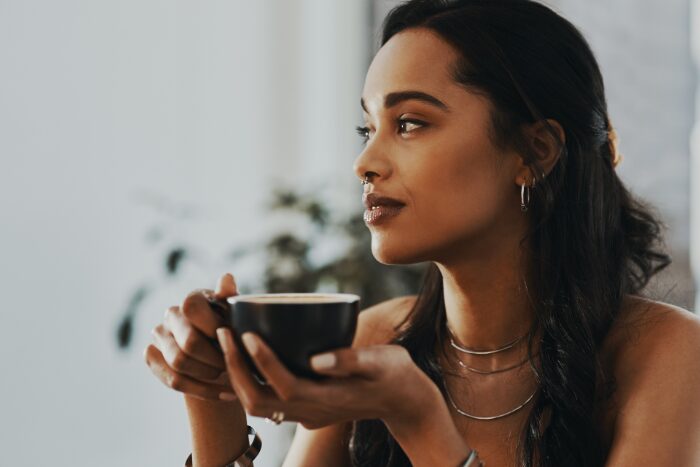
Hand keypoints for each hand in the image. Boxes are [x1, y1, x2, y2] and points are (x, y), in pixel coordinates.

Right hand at [144, 273, 239, 401]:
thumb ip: (231, 299)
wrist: (221, 355)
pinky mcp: (152, 356)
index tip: (234, 341)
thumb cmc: (234, 330)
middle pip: (188, 343)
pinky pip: (174, 380)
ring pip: (179, 364)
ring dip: (209, 375)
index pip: (192, 309)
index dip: (215, 329)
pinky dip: (202, 390)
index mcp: (192, 299)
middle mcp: (171, 315)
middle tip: (233, 366)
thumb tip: (227, 278)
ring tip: (229, 377)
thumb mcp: (239, 315)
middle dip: (215, 359)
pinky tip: (224, 393)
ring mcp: (159, 336)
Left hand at [215, 328, 444, 429]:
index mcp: (328, 399)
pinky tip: (241, 358)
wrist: (405, 401)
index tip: (246, 333)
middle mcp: (311, 411)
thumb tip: (317, 359)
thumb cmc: (396, 375)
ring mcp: (307, 413)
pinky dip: (248, 381)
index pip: (284, 385)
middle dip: (235, 368)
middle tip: (224, 332)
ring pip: (258, 404)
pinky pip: (267, 400)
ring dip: (237, 375)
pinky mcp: (306, 408)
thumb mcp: (382, 362)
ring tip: (226, 341)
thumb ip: (351, 361)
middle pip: (258, 400)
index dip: (261, 361)